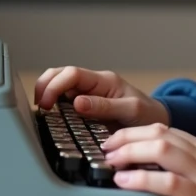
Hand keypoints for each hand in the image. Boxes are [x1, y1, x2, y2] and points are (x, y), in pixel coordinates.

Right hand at [33, 65, 169, 127]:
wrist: (155, 121)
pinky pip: (64, 101)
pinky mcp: (86, 105)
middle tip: (40, 109)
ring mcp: (88, 94)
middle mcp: (93, 84)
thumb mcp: (130, 110)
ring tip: (43, 114)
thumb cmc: (147, 114)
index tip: (46, 105)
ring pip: (59, 86)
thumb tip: (77, 103)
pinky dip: (54, 107)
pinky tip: (51, 118)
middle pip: (59, 74)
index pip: (71, 74)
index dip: (54, 86)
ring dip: (47, 95)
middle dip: (44, 87)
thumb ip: (105, 107)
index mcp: (103, 80)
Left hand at [101, 123, 195, 195]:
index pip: (163, 129)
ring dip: (130, 152)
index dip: (135, 131)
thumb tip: (171, 168)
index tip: (115, 137)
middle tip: (105, 146)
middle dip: (126, 136)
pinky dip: (143, 180)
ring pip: (162, 150)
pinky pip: (170, 183)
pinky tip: (125, 182)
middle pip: (158, 132)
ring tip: (110, 160)